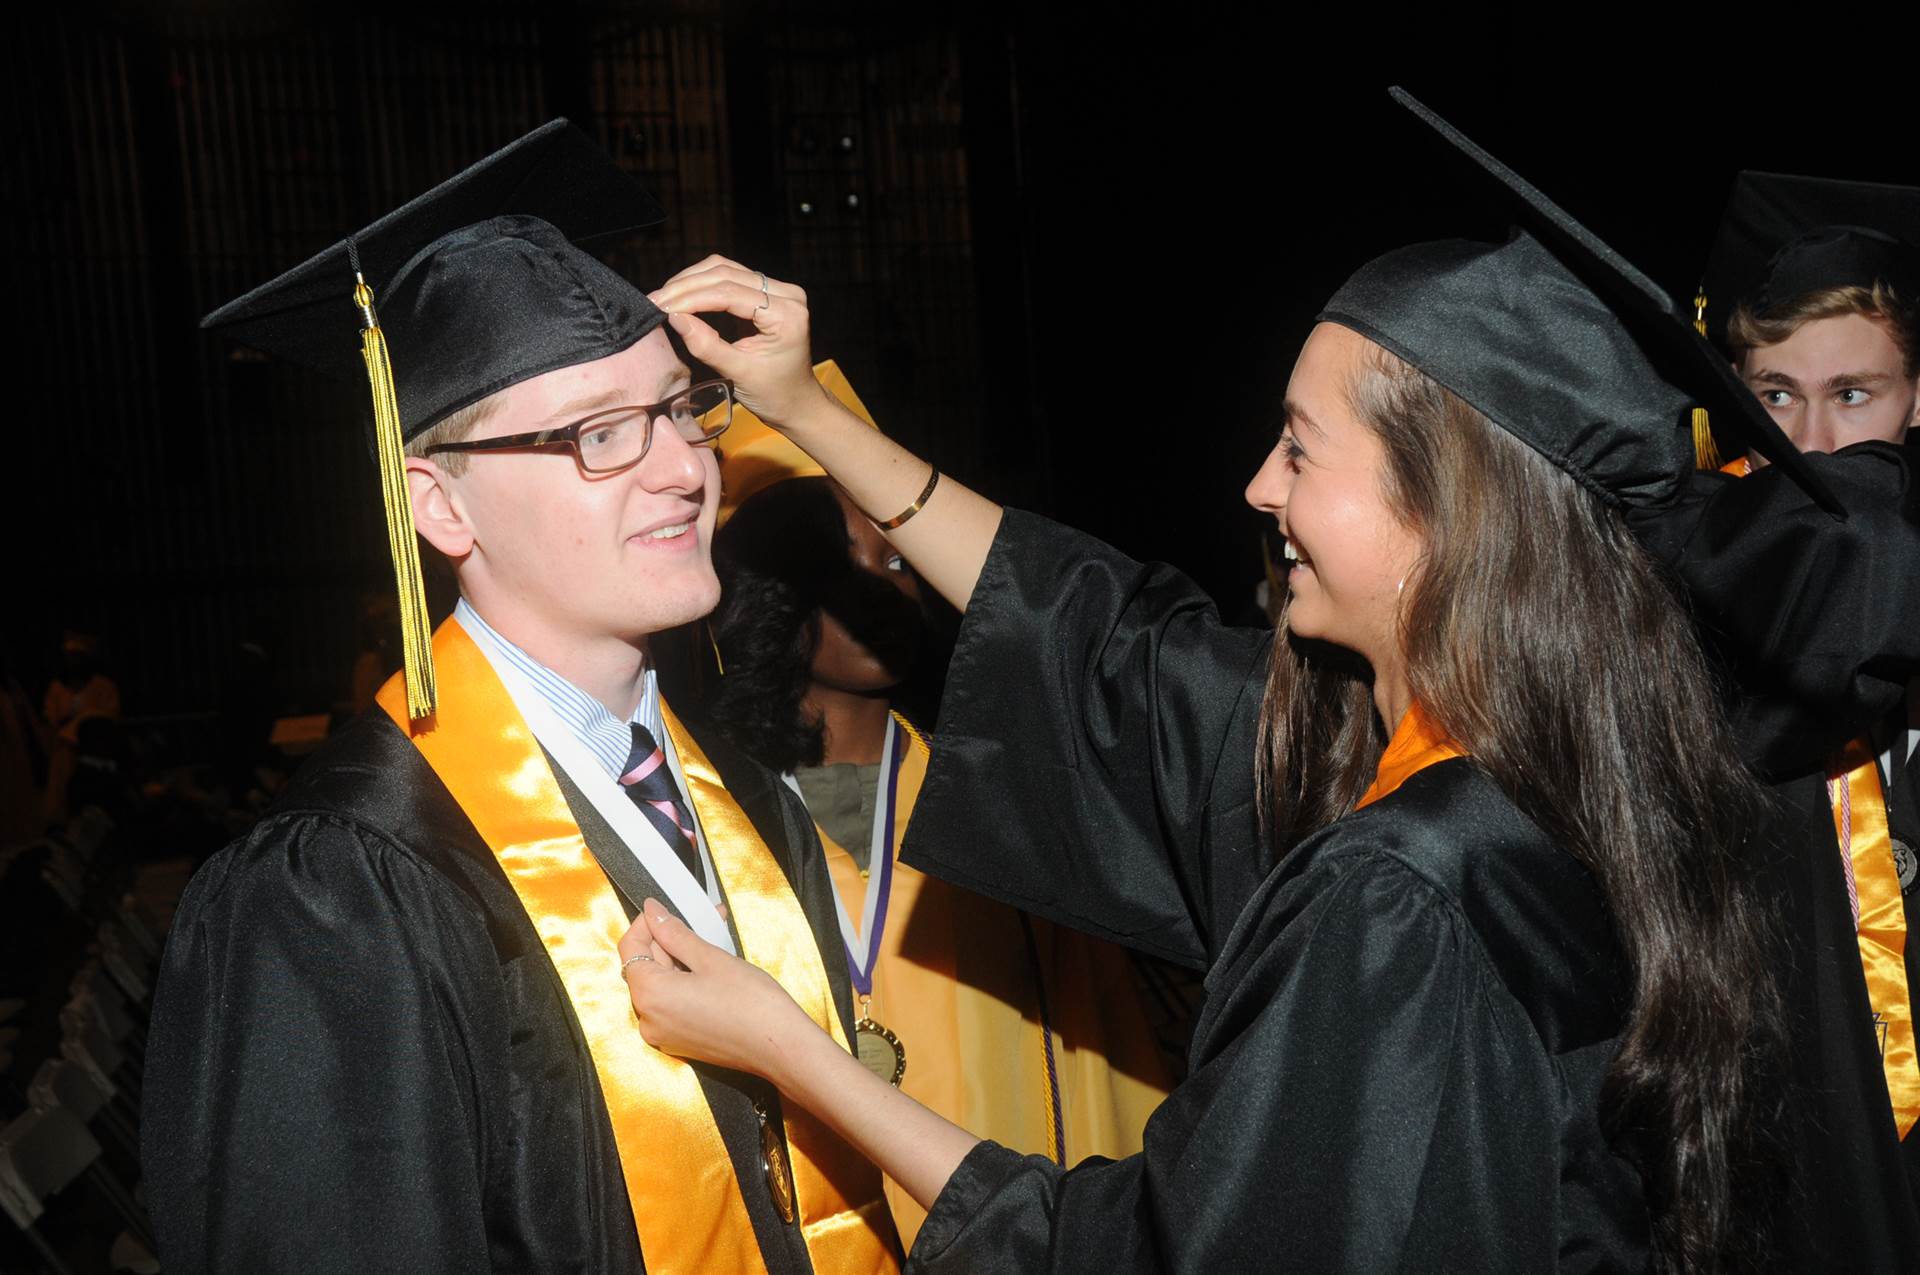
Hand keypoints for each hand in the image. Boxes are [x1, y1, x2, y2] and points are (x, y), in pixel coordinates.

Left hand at [619, 899, 818, 1082]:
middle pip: (645, 966)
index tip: (665, 910)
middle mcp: (649, 1020)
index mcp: (651, 995)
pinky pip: (672, 1003)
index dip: (646, 923)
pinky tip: (710, 969)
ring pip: (661, 984)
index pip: (630, 948)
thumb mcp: (711, 958)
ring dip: (681, 959)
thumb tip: (653, 913)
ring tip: (712, 942)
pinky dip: (686, 982)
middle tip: (701, 921)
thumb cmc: (752, 1005)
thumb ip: (675, 934)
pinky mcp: (680, 1041)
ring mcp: (664, 1034)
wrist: (781, 1047)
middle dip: (670, 940)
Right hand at [649, 256, 827, 428]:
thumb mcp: (739, 373)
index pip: (730, 293)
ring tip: (664, 296)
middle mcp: (787, 294)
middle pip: (727, 273)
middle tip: (655, 299)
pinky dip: (703, 283)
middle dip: (686, 285)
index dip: (692, 297)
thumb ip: (707, 345)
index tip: (661, 306)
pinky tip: (682, 294)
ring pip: (726, 269)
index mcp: (787, 314)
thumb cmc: (775, 394)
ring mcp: (779, 290)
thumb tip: (675, 318)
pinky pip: (731, 276)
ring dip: (691, 280)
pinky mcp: (767, 292)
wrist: (797, 403)